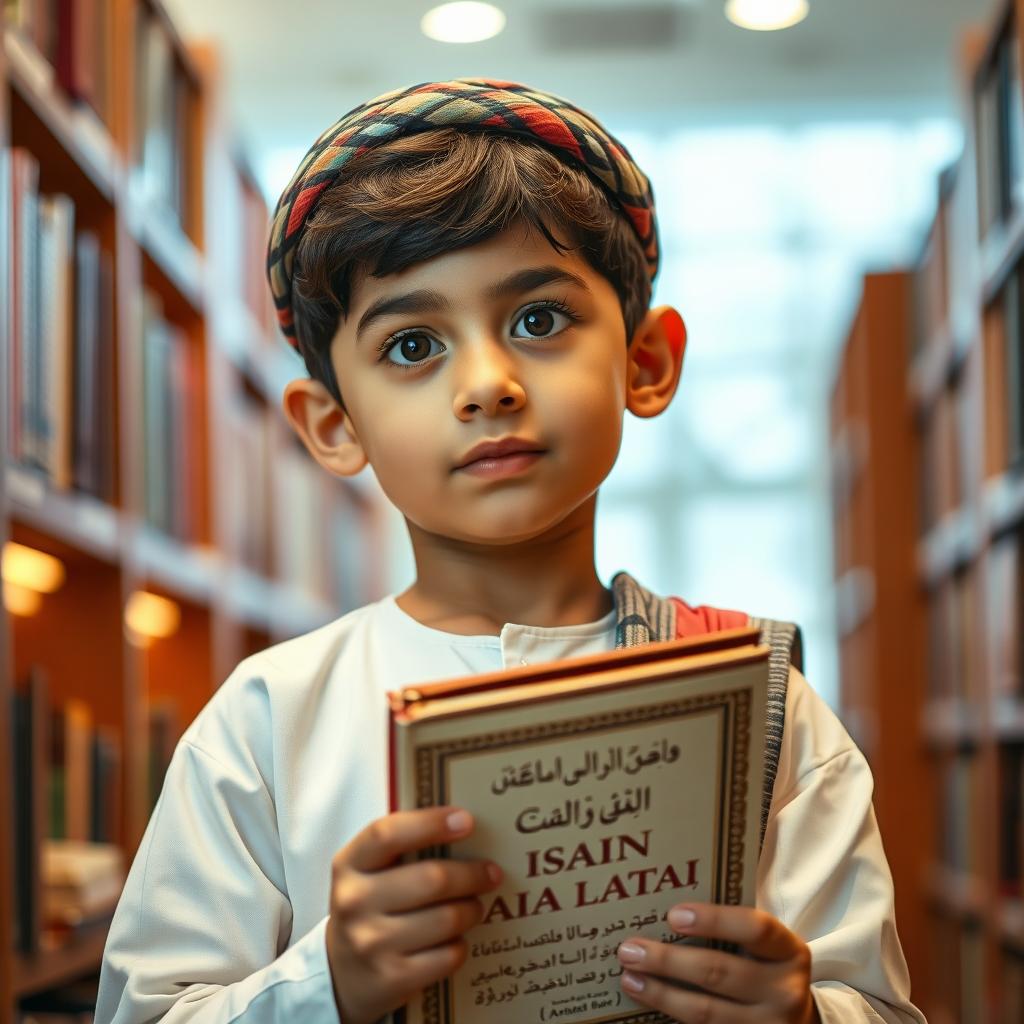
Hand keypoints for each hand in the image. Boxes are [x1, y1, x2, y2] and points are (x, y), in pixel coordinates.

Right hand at [326, 807, 502, 1023]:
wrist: (341, 975)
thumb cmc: (369, 908)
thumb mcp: (369, 872)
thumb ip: (403, 847)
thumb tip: (463, 826)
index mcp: (349, 864)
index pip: (387, 834)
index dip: (430, 823)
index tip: (466, 820)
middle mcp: (354, 902)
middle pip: (432, 879)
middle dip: (472, 874)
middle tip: (491, 873)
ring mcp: (370, 944)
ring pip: (447, 919)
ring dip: (471, 910)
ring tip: (474, 907)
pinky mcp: (391, 979)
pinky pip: (448, 955)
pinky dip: (460, 945)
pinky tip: (455, 940)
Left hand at [616, 902, 820, 1022]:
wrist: (796, 1022)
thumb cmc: (765, 969)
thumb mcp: (763, 948)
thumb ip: (731, 930)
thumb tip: (666, 914)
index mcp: (788, 951)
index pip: (755, 928)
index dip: (714, 920)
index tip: (673, 915)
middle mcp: (784, 991)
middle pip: (719, 972)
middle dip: (668, 960)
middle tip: (630, 949)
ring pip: (706, 1011)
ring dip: (661, 993)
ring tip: (630, 977)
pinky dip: (672, 1016)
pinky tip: (648, 1002)